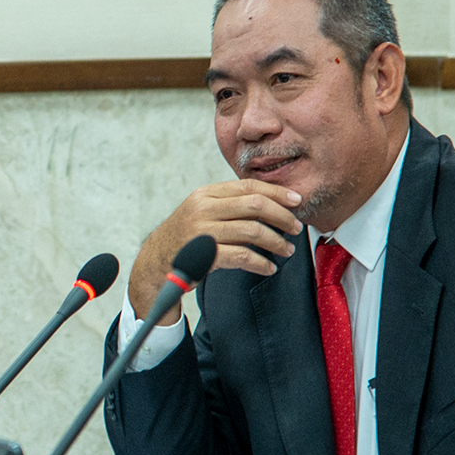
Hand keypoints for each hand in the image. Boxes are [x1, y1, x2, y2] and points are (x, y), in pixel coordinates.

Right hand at [128, 180, 303, 322]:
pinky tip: (268, 267)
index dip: (277, 193)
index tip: (297, 201)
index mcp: (207, 194)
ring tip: (286, 250)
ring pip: (253, 231)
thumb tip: (273, 200)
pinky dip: (261, 263)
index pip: (249, 186)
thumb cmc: (188, 236)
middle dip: (282, 216)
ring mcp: (203, 232)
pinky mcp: (204, 257)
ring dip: (276, 241)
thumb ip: (231, 203)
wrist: (157, 261)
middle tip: (296, 228)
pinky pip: (243, 256)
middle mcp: (203, 209)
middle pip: (255, 205)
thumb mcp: (203, 210)